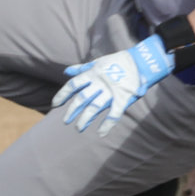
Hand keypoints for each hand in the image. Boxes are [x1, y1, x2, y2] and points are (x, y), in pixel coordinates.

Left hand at [52, 35, 174, 133]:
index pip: (73, 85)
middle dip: (72, 110)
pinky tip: (100, 133)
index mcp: (92, 74)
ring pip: (94, 107)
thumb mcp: (97, 62)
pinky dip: (107, 124)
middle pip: (81, 98)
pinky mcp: (122, 98)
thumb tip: (67, 72)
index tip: (55, 104)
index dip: (62, 95)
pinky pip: (113, 114)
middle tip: (66, 121)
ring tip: (78, 128)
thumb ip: (81, 68)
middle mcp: (99, 83)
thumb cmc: (116, 62)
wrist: (139, 62)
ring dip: (85, 119)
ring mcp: (110, 92)